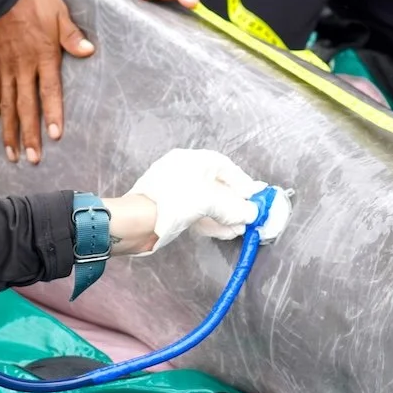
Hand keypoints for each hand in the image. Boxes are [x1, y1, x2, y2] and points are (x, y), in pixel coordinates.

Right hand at [0, 0, 94, 163]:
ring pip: (8, 105)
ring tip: (12, 154)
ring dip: (10, 131)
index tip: (53, 136)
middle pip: (26, 105)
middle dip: (29, 134)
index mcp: (44, 55)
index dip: (52, 113)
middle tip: (31, 158)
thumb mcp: (60, 13)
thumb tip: (88, 51)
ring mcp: (7, 68)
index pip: (49, 90)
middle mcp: (24, 66)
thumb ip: (71, 36)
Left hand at [123, 149, 289, 255]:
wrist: (137, 222)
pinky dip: (211, 220)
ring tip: (239, 228)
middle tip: (249, 216)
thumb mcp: (209, 202)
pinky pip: (196, 210)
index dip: (242, 182)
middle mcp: (184, 171)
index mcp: (192, 160)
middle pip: (217, 185)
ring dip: (225, 214)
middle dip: (234, 203)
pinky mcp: (170, 208)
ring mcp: (176, 189)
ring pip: (207, 200)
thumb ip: (233, 208)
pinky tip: (224, 232)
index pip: (225, 167)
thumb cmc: (174, 203)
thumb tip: (251, 213)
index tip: (255, 196)